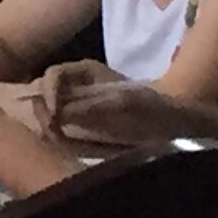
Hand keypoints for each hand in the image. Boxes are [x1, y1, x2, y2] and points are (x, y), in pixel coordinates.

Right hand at [36, 63, 175, 146]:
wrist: (175, 129)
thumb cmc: (152, 109)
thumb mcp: (123, 103)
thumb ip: (89, 106)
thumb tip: (56, 114)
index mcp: (84, 72)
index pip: (52, 75)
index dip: (48, 93)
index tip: (54, 116)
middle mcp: (75, 87)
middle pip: (42, 93)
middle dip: (42, 111)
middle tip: (53, 132)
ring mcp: (76, 108)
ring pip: (45, 112)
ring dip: (46, 125)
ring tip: (58, 139)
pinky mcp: (79, 128)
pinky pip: (56, 129)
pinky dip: (55, 136)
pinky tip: (64, 145)